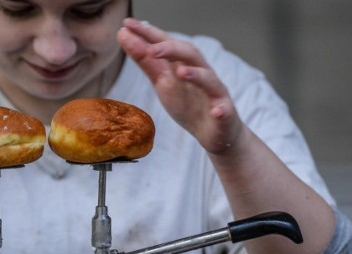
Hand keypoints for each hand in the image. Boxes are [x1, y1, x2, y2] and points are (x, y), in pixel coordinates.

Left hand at [117, 18, 245, 154]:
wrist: (215, 133)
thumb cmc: (189, 105)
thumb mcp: (163, 83)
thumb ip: (147, 62)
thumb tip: (125, 36)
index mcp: (184, 66)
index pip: (168, 45)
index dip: (149, 33)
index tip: (128, 23)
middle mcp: (202, 75)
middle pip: (191, 55)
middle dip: (172, 49)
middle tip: (152, 48)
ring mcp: (215, 94)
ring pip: (209, 80)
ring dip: (196, 75)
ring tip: (181, 73)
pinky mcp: (225, 115)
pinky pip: (225, 111)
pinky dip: (221, 110)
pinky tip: (216, 112)